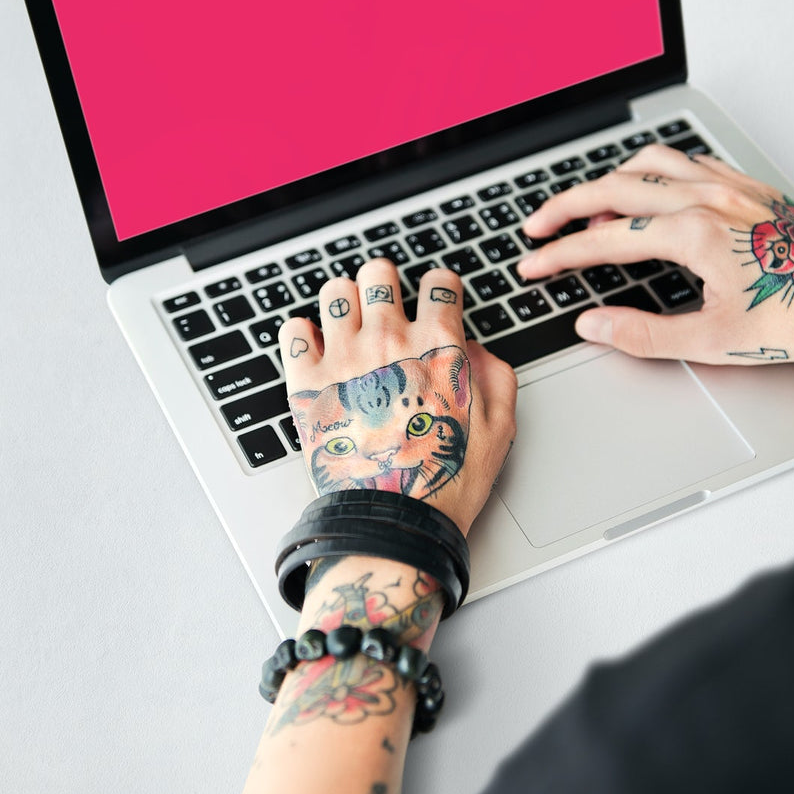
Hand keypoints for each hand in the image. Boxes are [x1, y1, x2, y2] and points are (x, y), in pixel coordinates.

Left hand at [279, 259, 517, 535]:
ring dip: (345, 303)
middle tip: (385, 305)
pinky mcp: (307, 383)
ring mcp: (343, 358)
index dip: (440, 288)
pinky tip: (316, 349)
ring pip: (334, 292)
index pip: (438, 282)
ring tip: (349, 325)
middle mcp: (388, 340)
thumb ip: (496, 374)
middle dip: (385, 284)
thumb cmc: (445, 479)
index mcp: (437, 345)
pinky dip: (302, 333)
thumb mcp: (500, 428)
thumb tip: (472, 349)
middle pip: (379, 274)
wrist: (393, 520)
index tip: (435, 299)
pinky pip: (292, 330)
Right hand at [517, 145, 793, 363]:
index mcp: (693, 234)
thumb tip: (593, 325)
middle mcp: (707, 198)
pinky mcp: (748, 185)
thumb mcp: (713, 341)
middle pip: (613, 187)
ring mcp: (729, 185)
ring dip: (608, 180)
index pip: (604, 240)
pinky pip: (687, 161)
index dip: (559, 255)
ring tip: (588, 208)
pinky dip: (653, 170)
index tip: (532, 265)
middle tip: (537, 227)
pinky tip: (649, 191)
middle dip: (565, 206)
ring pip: (648, 162)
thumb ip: (643, 333)